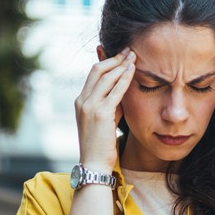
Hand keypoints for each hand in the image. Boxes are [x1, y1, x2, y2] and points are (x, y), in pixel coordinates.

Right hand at [74, 47, 135, 171]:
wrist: (94, 164)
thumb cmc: (101, 145)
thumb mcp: (105, 121)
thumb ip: (111, 105)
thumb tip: (123, 92)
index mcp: (81, 101)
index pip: (93, 74)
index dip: (106, 61)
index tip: (120, 55)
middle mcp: (82, 101)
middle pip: (97, 70)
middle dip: (114, 58)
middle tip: (129, 50)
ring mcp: (89, 106)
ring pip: (105, 76)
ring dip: (121, 64)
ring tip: (133, 55)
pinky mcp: (100, 113)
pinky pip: (114, 91)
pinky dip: (124, 78)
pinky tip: (133, 69)